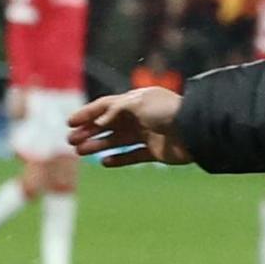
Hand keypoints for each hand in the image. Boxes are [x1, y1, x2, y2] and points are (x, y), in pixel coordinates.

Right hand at [71, 87, 187, 165]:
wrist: (194, 131)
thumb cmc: (167, 112)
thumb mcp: (137, 104)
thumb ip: (115, 111)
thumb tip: (98, 123)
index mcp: (135, 101)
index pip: (106, 106)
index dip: (87, 113)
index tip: (70, 122)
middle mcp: (139, 117)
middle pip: (108, 124)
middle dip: (88, 131)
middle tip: (70, 141)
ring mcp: (147, 134)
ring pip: (117, 140)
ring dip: (98, 145)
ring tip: (79, 152)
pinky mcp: (155, 151)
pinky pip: (132, 156)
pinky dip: (118, 159)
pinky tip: (104, 162)